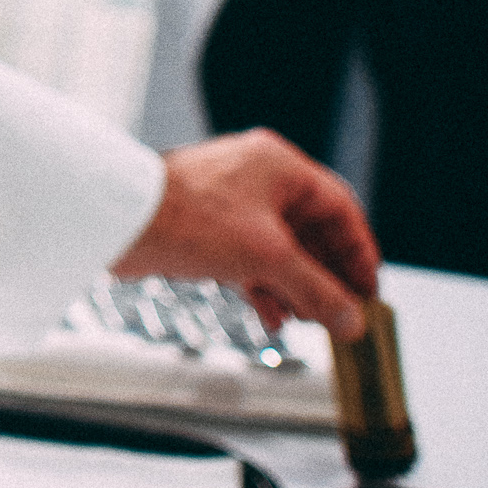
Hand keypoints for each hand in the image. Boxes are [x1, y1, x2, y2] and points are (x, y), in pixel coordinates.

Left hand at [114, 128, 378, 339]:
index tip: (369, 289)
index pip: (339, 207)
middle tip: (342, 313)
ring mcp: (228, 204)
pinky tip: (272, 317)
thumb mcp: (266, 258)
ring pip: (278, 249)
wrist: (117, 222)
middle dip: (326, 276)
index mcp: (278, 166)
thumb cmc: (185, 218)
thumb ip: (316, 290)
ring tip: (308, 321)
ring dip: (295, 286)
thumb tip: (352, 320)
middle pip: (309, 231)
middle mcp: (255, 178)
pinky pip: (247, 259)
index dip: (359, 251)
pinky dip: (263, 287)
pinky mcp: (204, 229)